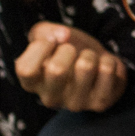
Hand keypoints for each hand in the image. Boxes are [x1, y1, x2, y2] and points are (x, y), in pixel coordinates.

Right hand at [14, 22, 128, 111]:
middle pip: (56, 70)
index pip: (25, 69)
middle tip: (72, 51)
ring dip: (90, 53)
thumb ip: (45, 31)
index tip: (51, 42)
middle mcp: (50, 98)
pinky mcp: (100, 103)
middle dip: (68, 49)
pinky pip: (107, 70)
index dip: (40, 48)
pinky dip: (108, 60)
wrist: (97, 62)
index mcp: (31, 84)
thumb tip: (63, 35)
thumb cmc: (67, 50)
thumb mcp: (47, 35)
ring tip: (89, 59)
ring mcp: (75, 104)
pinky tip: (103, 67)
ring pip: (85, 66)